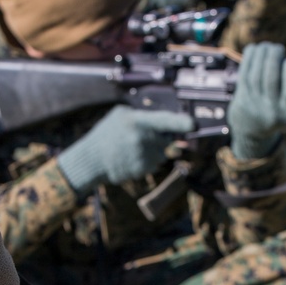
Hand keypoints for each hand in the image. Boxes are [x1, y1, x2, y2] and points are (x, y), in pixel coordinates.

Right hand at [57, 105, 192, 195]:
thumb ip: (144, 116)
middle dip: (164, 139)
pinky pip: (155, 163)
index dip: (181, 122)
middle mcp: (143, 140)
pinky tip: (132, 157)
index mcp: (137, 122)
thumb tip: (167, 121)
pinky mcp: (143, 170)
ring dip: (155, 150)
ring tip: (134, 147)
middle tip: (145, 137)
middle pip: (168, 140)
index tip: (193, 124)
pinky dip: (148, 160)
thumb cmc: (106, 133)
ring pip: (163, 153)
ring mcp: (143, 157)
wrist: (92, 159)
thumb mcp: (121, 114)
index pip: (165, 121)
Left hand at [226, 40, 285, 159]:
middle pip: (271, 80)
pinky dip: (249, 58)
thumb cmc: (280, 112)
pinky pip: (244, 74)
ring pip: (256, 75)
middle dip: (274, 58)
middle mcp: (271, 112)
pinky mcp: (241, 98)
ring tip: (267, 46)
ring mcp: (254, 106)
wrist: (253, 131)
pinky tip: (255, 49)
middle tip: (278, 48)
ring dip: (261, 55)